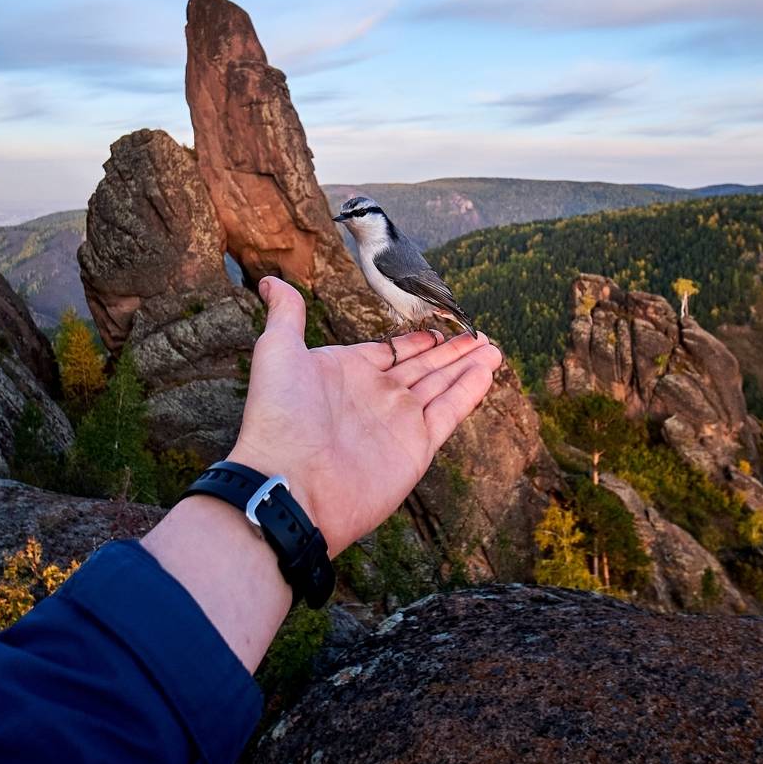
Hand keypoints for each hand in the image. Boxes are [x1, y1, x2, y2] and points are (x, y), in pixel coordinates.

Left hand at [228, 276, 502, 554]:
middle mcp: (376, 396)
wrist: (290, 483)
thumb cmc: (279, 417)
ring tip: (492, 348)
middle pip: (423, 367)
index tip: (442, 324)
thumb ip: (287, 315)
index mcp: (348, 372)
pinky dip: (469, 391)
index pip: (392, 351)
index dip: (418, 339)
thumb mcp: (278, 352)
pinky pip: (449, 412)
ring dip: (467, 366)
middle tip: (479, 334)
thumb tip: (270, 281)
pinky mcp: (416, 447)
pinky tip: (486, 371)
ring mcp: (398, 422)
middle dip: (451, 351)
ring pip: (442, 386)